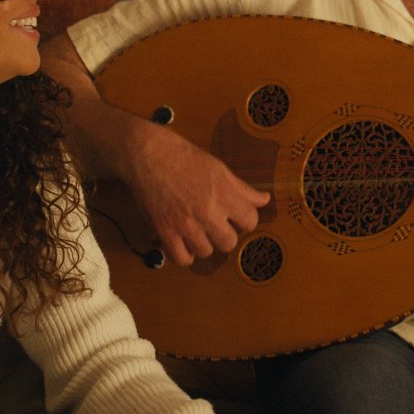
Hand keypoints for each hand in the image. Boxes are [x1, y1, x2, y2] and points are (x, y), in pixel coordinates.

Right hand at [120, 117, 269, 265]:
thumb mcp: (219, 168)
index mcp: (224, 194)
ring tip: (197, 231)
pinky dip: (184, 255)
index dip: (244, 220)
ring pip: (206, 252)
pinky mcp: (165, 231)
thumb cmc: (184, 157)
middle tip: (215, 225)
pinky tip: (183, 243)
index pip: (250, 221)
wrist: (149, 155)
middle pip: (229, 242)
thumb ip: (242, 189)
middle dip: (225, 235)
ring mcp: (185, 224)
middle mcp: (207, 212)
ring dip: (204, 244)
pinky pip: (182, 259)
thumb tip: (264, 200)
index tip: (235, 217)